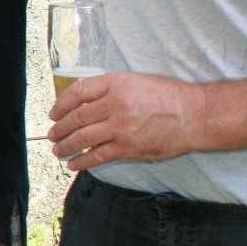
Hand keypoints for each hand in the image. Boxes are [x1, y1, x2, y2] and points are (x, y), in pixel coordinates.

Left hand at [49, 72, 206, 169]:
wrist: (195, 115)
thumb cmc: (168, 96)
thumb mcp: (136, 81)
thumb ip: (111, 90)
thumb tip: (85, 103)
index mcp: (115, 84)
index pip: (77, 92)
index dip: (61, 104)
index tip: (54, 112)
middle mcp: (115, 104)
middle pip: (76, 117)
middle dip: (59, 128)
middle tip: (51, 134)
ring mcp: (120, 127)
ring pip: (82, 138)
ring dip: (65, 146)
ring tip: (57, 150)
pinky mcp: (128, 147)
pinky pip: (97, 156)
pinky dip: (82, 161)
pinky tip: (73, 164)